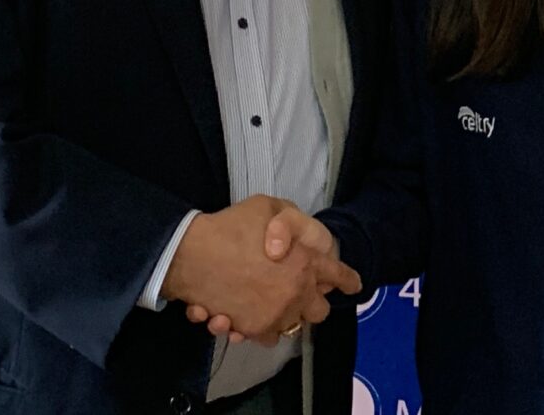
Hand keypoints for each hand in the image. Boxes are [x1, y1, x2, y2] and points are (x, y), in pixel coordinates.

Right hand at [161, 195, 358, 344]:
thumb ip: (292, 222)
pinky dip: (258, 329)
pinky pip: (265, 337)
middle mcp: (296, 294)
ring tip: (266, 302)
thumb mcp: (268, 206)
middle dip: (313, 302)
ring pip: (291, 327)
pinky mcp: (252, 330)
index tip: (351, 285)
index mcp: (307, 263)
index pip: (339, 275)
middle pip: (319, 311)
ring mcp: (275, 315)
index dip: (347, 280)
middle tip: (297, 290)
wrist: (192, 256)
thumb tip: (298, 245)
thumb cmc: (231, 227)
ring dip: (284, 316)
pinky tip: (242, 314)